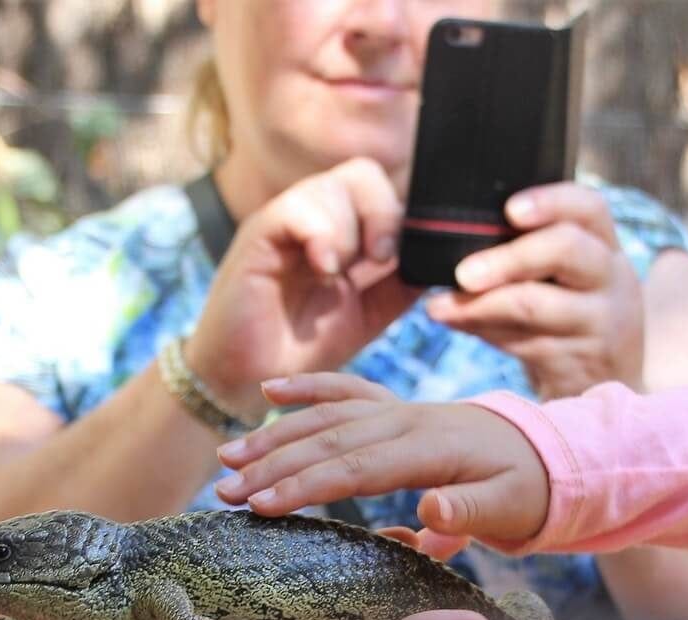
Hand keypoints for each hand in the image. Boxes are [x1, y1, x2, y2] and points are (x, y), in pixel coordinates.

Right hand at [185, 158, 419, 418]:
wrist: (249, 378)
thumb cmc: (302, 347)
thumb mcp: (367, 315)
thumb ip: (400, 284)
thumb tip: (438, 258)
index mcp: (344, 232)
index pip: (383, 191)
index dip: (403, 217)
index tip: (404, 260)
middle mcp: (315, 219)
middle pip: (363, 173)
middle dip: (383, 214)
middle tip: (380, 259)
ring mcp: (286, 224)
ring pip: (333, 185)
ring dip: (350, 231)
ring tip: (337, 274)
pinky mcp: (259, 234)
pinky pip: (297, 207)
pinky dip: (321, 235)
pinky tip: (322, 269)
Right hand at [215, 372, 549, 542]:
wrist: (545, 453)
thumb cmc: (525, 490)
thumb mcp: (509, 509)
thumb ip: (469, 513)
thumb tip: (430, 511)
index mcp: (431, 446)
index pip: (357, 467)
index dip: (308, 486)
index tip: (263, 506)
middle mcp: (405, 419)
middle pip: (328, 440)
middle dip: (273, 466)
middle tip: (225, 491)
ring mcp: (396, 407)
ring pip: (325, 415)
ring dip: (274, 435)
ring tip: (228, 456)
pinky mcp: (391, 406)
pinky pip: (344, 389)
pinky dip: (307, 388)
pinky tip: (269, 390)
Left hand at [427, 183, 643, 398]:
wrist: (604, 384)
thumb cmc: (567, 313)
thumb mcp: (564, 278)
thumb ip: (524, 253)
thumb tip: (449, 244)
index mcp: (603, 245)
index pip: (588, 207)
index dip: (550, 202)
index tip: (510, 210)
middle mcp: (611, 278)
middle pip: (566, 249)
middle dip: (507, 259)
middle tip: (463, 273)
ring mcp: (599, 322)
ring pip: (536, 304)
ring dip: (480, 304)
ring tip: (440, 306)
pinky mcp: (577, 361)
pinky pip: (522, 343)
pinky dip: (481, 331)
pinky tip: (454, 322)